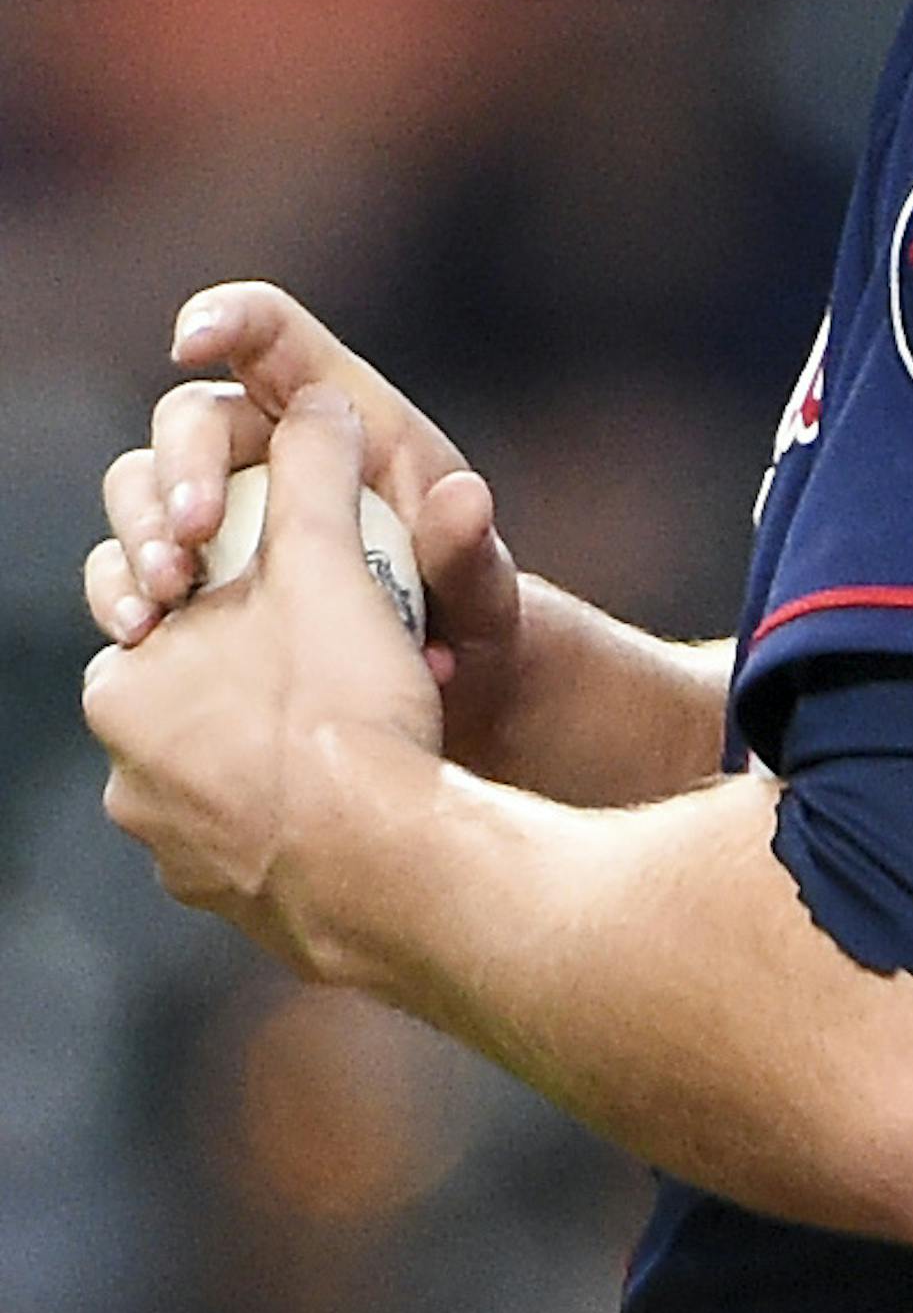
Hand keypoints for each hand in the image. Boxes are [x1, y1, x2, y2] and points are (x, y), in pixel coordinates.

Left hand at [84, 386, 443, 972]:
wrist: (389, 874)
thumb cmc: (345, 714)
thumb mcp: (331, 562)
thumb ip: (315, 474)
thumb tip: (315, 405)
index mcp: (122, 689)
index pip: (161, 609)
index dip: (230, 586)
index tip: (298, 590)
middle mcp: (127, 781)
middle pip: (194, 694)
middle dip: (254, 671)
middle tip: (337, 656)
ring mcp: (176, 855)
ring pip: (224, 774)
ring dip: (278, 748)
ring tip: (362, 726)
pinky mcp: (231, 907)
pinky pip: (262, 842)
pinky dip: (304, 817)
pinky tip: (364, 801)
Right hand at [85, 280, 526, 777]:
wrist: (440, 689)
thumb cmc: (469, 617)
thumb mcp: (486, 596)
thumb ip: (473, 553)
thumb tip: (464, 498)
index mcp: (342, 417)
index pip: (271, 333)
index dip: (227, 318)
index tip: (190, 342)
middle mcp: (268, 450)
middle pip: (190, 418)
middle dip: (180, 468)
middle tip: (194, 534)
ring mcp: (222, 512)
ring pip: (141, 485)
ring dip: (140, 532)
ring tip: (164, 598)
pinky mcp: (191, 574)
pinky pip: (126, 564)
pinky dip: (119, 590)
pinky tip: (138, 631)